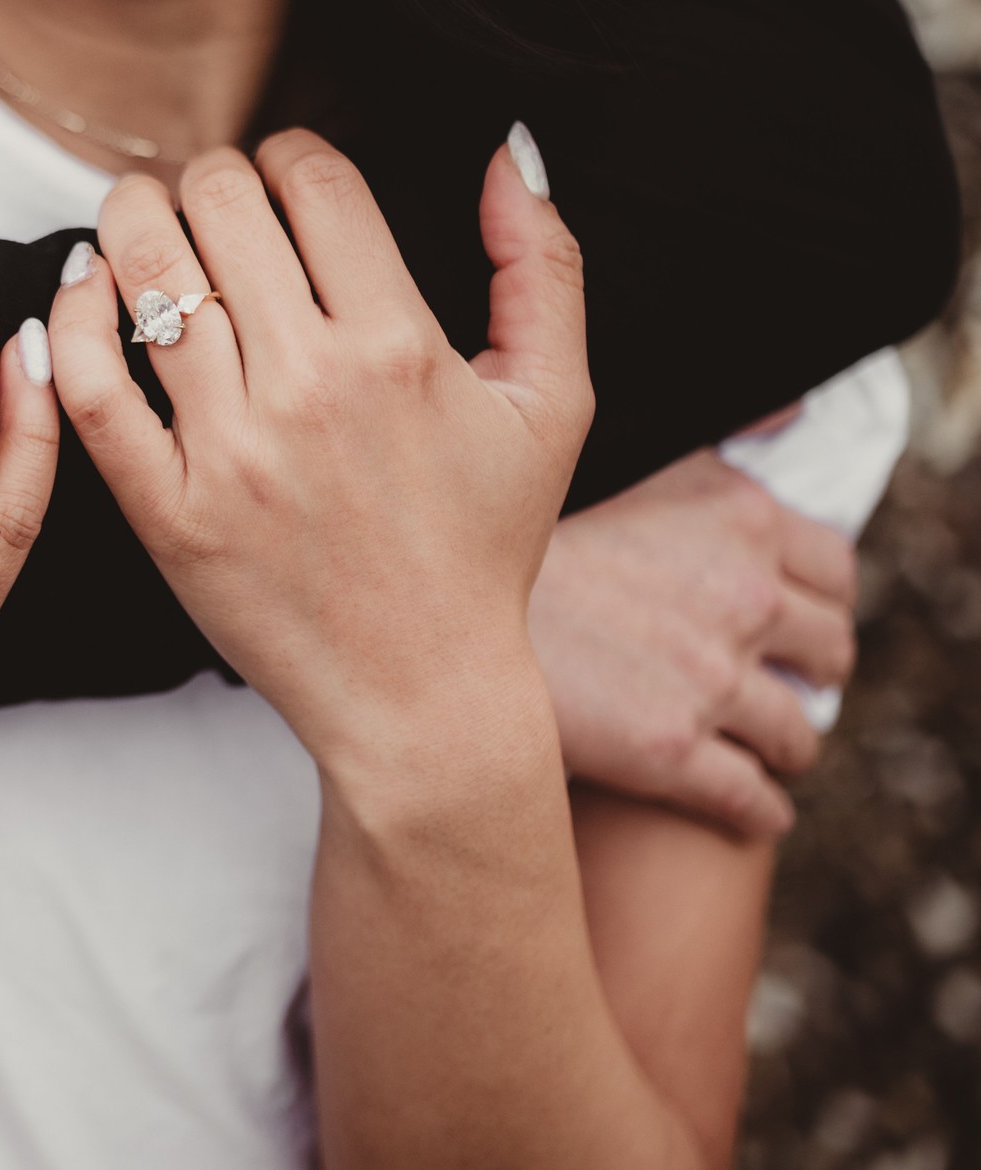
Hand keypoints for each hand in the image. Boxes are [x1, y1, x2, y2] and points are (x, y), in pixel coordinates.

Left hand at [46, 128, 590, 764]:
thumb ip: (544, 267)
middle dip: (210, 176)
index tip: (283, 175)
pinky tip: (86, 293)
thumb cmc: (481, 550)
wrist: (422, 689)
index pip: (317, 181)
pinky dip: (72, 320)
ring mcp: (229, 452)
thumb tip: (506, 158)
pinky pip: (90, 387)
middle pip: (220, 206)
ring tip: (140, 224)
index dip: (290, 151)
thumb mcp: (554, 403)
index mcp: (401, 347)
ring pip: (145, 276)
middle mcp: (309, 388)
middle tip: (209, 200)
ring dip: (132, 220)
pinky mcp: (167, 510)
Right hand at [530, 449, 856, 836]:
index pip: (833, 571)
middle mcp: (744, 598)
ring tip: (763, 751)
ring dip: (787, 744)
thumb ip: (715, 440)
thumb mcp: (628, 450)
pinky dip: (759, 810)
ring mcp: (712, 680)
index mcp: (739, 518)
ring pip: (796, 732)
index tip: (796, 618)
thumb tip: (788, 412)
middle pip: (830, 651)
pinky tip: (750, 809)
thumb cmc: (512, 520)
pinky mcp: (672, 753)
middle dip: (812, 672)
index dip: (819, 599)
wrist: (432, 601)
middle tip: (783, 684)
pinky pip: (749, 799)